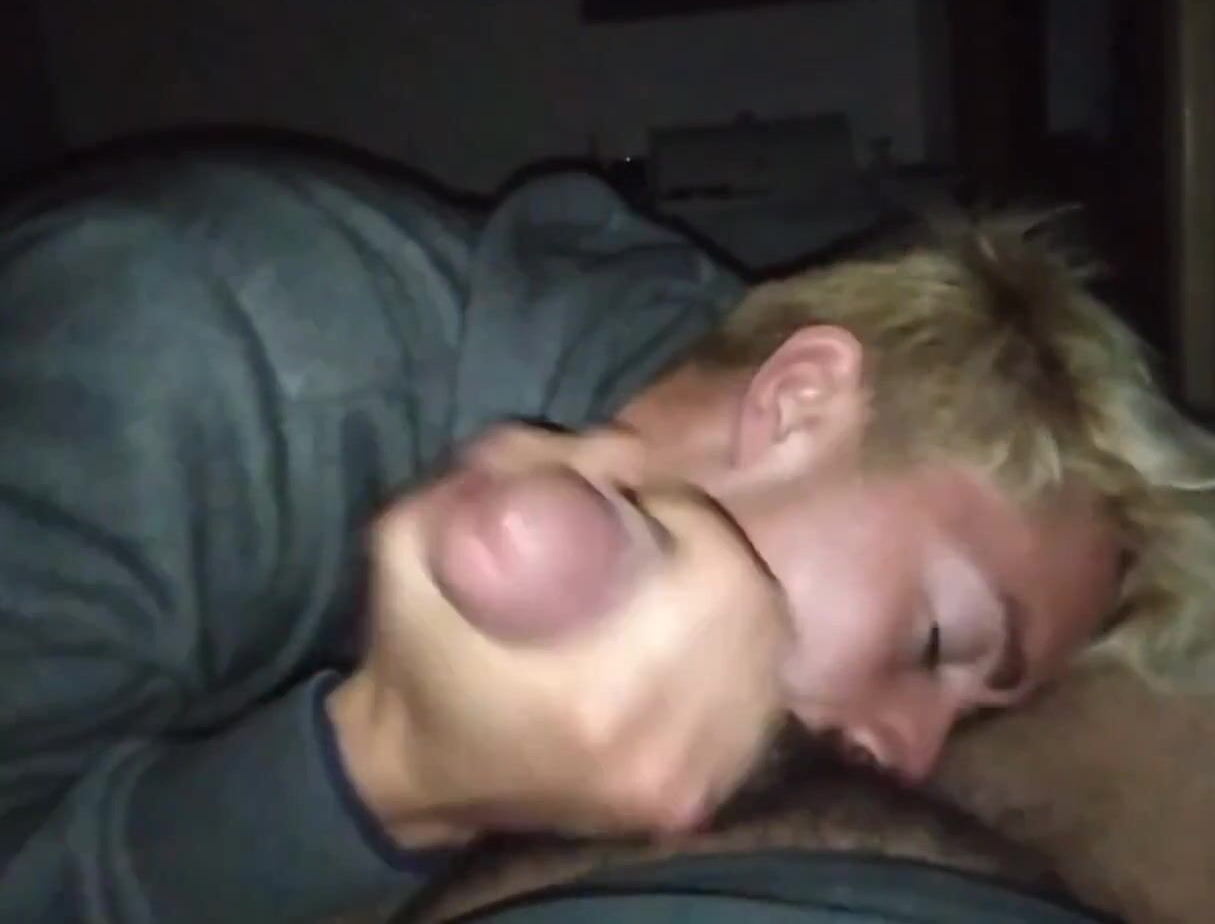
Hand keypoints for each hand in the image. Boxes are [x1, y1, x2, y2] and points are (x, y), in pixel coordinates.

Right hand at [328, 433, 789, 848]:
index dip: (691, 519)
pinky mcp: (688, 805)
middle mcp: (655, 757)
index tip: (643, 503)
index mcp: (594, 702)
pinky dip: (738, 661)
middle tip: (661, 536)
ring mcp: (680, 790)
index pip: (718, 576)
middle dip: (714, 554)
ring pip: (764, 661)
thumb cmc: (412, 652)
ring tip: (674, 584)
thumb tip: (629, 450)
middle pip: (755, 615)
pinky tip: (697, 639)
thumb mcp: (416, 533)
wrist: (411, 779)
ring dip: (733, 605)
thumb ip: (509, 463)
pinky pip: (754, 710)